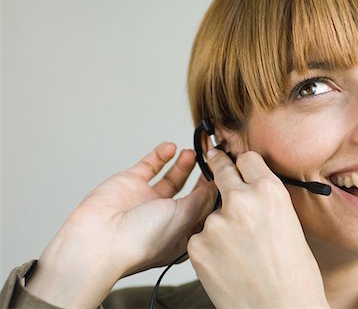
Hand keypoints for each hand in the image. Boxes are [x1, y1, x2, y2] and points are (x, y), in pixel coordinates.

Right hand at [26, 142, 215, 307]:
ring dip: (184, 164)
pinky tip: (170, 147)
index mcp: (181, 234)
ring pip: (172, 178)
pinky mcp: (130, 184)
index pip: (205, 210)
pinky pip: (149, 166)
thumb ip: (203, 199)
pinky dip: (160, 155)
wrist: (98, 239)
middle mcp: (165, 218)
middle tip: (214, 159)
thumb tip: (216, 184)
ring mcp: (147, 200)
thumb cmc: (141, 240)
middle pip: (191, 193)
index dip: (216, 192)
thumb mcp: (185, 218)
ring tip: (193, 152)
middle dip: (202, 176)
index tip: (228, 175)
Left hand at [187, 149, 328, 307]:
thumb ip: (265, 201)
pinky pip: (200, 236)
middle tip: (213, 159)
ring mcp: (216, 223)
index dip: (241, 161)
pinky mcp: (197, 245)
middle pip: (221, 171)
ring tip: (237, 251)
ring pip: (211, 212)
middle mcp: (241, 200)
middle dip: (218, 166)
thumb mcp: (289, 225)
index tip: (232, 159)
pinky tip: (226, 262)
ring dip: (218, 223)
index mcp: (269, 192)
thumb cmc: (294, 275)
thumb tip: (248, 188)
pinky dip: (209, 246)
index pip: (247, 159)